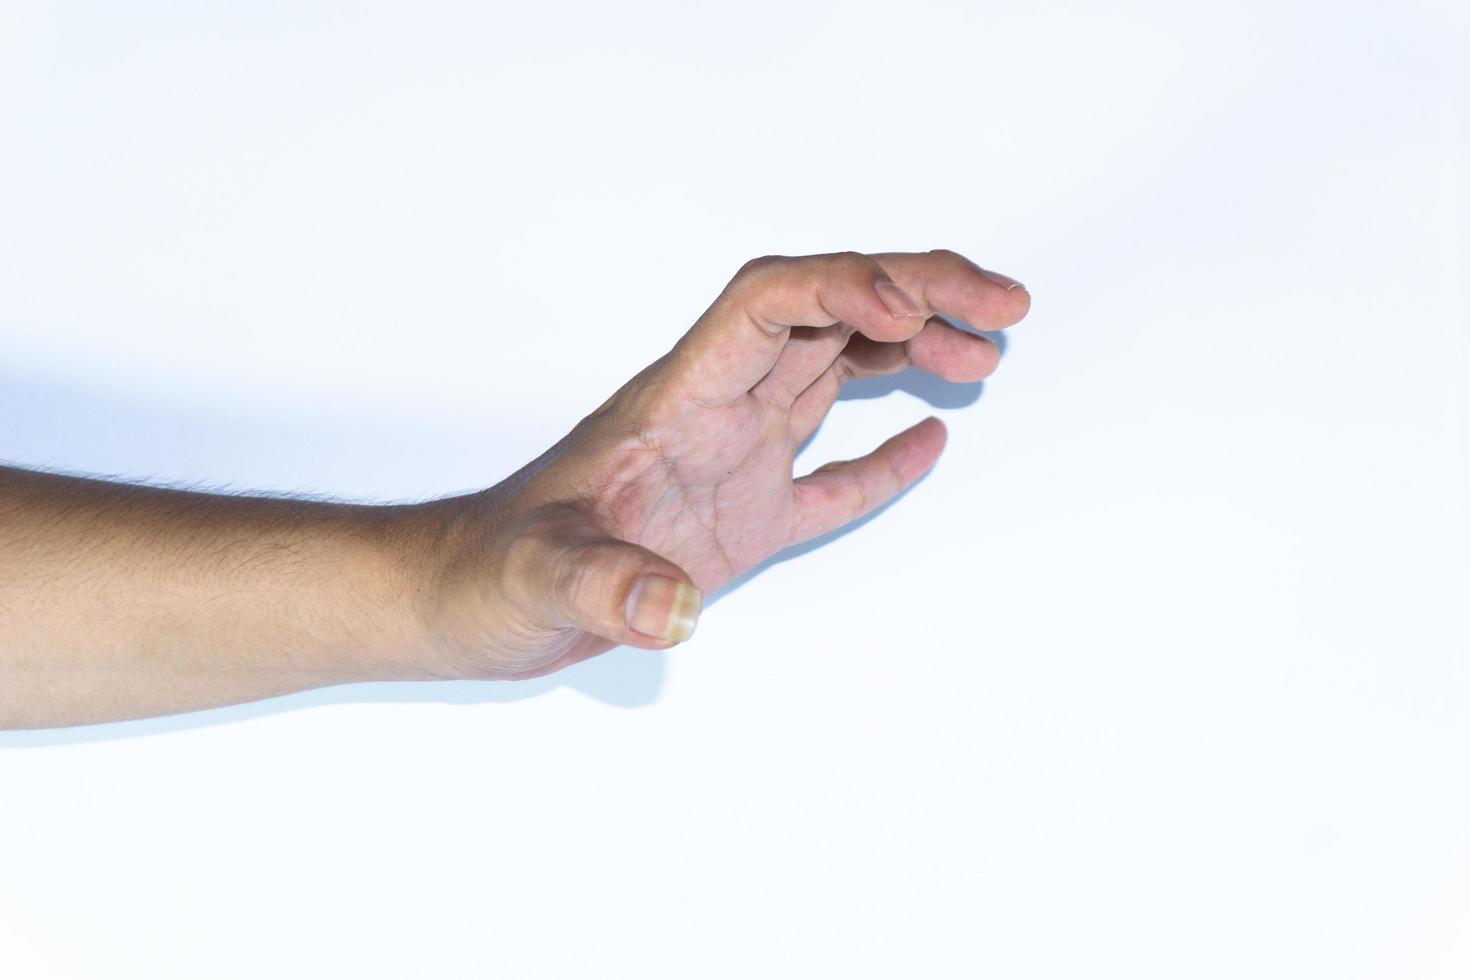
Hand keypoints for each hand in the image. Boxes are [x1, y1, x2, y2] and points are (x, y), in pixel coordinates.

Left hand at [418, 250, 1029, 678]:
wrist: (471, 601)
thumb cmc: (490, 572)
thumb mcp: (536, 578)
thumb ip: (602, 586)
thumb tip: (675, 610)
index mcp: (675, 400)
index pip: (770, 304)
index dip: (845, 289)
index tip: (913, 314)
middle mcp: (714, 412)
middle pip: (826, 316)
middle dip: (915, 292)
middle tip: (1001, 304)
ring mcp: (731, 461)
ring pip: (836, 373)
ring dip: (913, 351)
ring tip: (986, 351)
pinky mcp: (738, 519)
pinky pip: (825, 474)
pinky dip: (880, 458)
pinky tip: (928, 440)